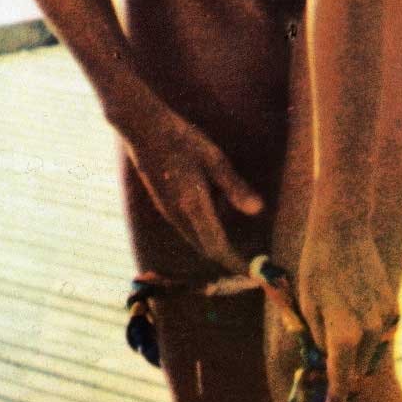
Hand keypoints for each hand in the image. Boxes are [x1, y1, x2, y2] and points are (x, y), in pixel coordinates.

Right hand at [123, 102, 262, 271]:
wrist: (145, 130)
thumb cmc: (183, 140)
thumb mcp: (215, 159)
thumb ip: (235, 187)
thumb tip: (257, 210)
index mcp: (192, 206)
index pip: (216, 246)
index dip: (234, 262)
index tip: (250, 272)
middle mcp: (177, 216)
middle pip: (205, 246)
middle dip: (226, 253)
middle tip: (247, 251)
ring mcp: (167, 211)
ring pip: (195, 236)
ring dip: (214, 234)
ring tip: (229, 204)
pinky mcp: (163, 205)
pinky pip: (187, 225)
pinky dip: (204, 222)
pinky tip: (212, 196)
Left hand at [297, 216, 398, 401]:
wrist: (344, 230)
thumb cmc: (317, 267)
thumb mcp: (307, 306)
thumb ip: (318, 340)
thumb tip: (325, 365)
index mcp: (344, 334)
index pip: (340, 382)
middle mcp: (369, 332)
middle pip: (355, 371)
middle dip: (341, 374)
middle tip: (325, 365)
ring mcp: (384, 320)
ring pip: (369, 355)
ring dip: (354, 353)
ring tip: (338, 326)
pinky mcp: (393, 307)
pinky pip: (380, 335)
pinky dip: (367, 334)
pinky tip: (353, 311)